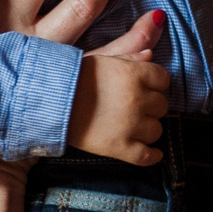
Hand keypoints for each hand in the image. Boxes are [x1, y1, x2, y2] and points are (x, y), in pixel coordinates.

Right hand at [69, 47, 169, 164]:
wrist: (49, 103)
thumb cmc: (73, 78)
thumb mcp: (101, 59)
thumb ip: (128, 56)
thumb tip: (150, 54)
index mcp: (134, 74)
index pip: (163, 79)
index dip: (154, 84)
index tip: (144, 88)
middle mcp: (137, 99)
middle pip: (161, 105)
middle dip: (150, 106)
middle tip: (131, 107)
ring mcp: (130, 125)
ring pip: (156, 130)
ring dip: (147, 128)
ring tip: (130, 126)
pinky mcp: (120, 147)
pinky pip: (147, 156)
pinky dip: (152, 156)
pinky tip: (152, 153)